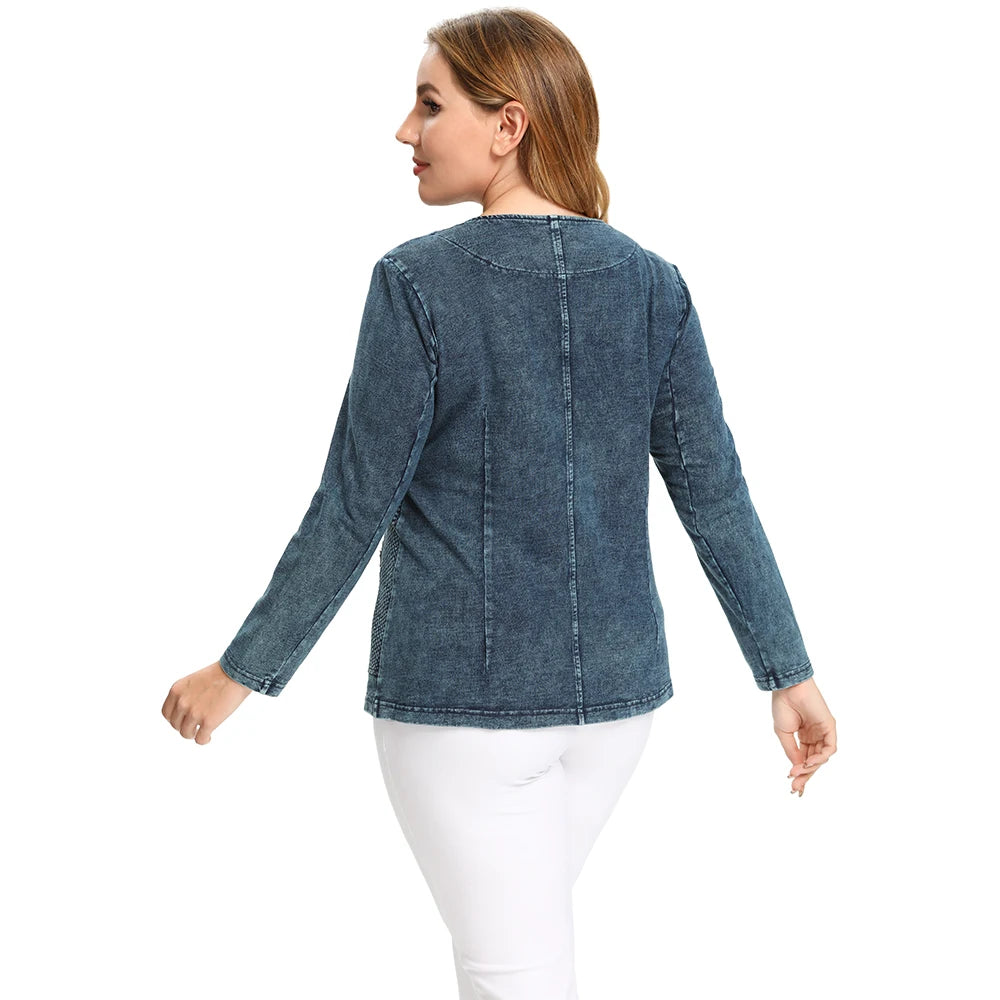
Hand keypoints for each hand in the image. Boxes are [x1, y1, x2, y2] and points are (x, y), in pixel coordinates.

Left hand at [162, 660, 253, 744]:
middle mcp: (182, 703)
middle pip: (176, 725)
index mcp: (176, 690)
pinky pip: (200, 739)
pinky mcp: (208, 722)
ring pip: (186, 734)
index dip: (175, 719)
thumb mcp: (193, 681)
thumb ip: (185, 695)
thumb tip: (185, 714)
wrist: (236, 673)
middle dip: (185, 726)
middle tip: (196, 725)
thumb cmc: (220, 674)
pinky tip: (209, 736)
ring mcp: (194, 713)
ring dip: (194, 734)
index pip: (167, 713)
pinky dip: (204, 740)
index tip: (183, 720)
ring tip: (203, 731)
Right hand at [771, 675, 836, 796]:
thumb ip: (791, 751)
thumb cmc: (783, 706)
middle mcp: (815, 736)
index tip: (792, 785)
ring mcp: (823, 732)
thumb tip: (796, 768)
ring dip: (811, 767)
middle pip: (814, 761)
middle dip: (805, 775)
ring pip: (822, 757)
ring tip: (799, 773)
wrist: (788, 689)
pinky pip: (829, 748)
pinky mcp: (830, 728)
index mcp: (803, 736)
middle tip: (796, 787)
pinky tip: (808, 762)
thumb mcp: (783, 733)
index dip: (799, 773)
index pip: (804, 759)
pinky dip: (821, 758)